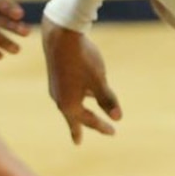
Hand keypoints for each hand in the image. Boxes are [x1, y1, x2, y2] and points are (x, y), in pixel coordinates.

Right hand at [43, 23, 121, 143]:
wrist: (60, 34)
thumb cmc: (82, 59)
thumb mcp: (99, 80)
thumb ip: (108, 100)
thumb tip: (118, 118)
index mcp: (70, 104)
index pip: (89, 120)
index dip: (102, 127)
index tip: (113, 132)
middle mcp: (60, 99)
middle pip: (73, 117)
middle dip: (79, 127)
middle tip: (77, 141)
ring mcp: (56, 87)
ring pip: (69, 104)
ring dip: (78, 111)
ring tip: (82, 117)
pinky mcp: (56, 76)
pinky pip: (67, 93)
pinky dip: (76, 97)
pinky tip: (83, 92)